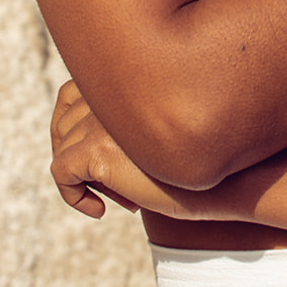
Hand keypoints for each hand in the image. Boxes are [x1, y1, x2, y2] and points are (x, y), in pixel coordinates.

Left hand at [50, 79, 190, 219]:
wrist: (225, 179)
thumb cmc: (194, 156)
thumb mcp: (154, 128)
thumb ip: (124, 118)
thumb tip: (74, 141)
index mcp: (125, 77)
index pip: (70, 93)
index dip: (70, 127)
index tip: (88, 156)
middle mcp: (112, 89)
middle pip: (62, 124)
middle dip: (76, 155)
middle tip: (106, 182)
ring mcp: (103, 118)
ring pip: (62, 149)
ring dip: (83, 177)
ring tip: (118, 194)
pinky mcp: (99, 148)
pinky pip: (61, 173)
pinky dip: (72, 196)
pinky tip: (99, 210)